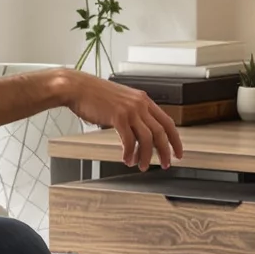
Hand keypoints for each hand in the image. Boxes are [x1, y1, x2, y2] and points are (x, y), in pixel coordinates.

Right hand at [67, 74, 183, 169]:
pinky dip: (129, 153)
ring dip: (145, 156)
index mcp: (143, 100)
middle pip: (161, 132)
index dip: (175, 139)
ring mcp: (130, 110)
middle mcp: (140, 104)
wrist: (77, 87)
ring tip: (141, 166)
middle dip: (165, 151)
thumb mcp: (121, 101)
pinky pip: (129, 140)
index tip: (177, 152)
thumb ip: (133, 113)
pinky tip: (126, 159)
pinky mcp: (118, 117)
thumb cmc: (94, 95)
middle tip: (165, 164)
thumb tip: (140, 133)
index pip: (168, 122)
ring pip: (147, 138)